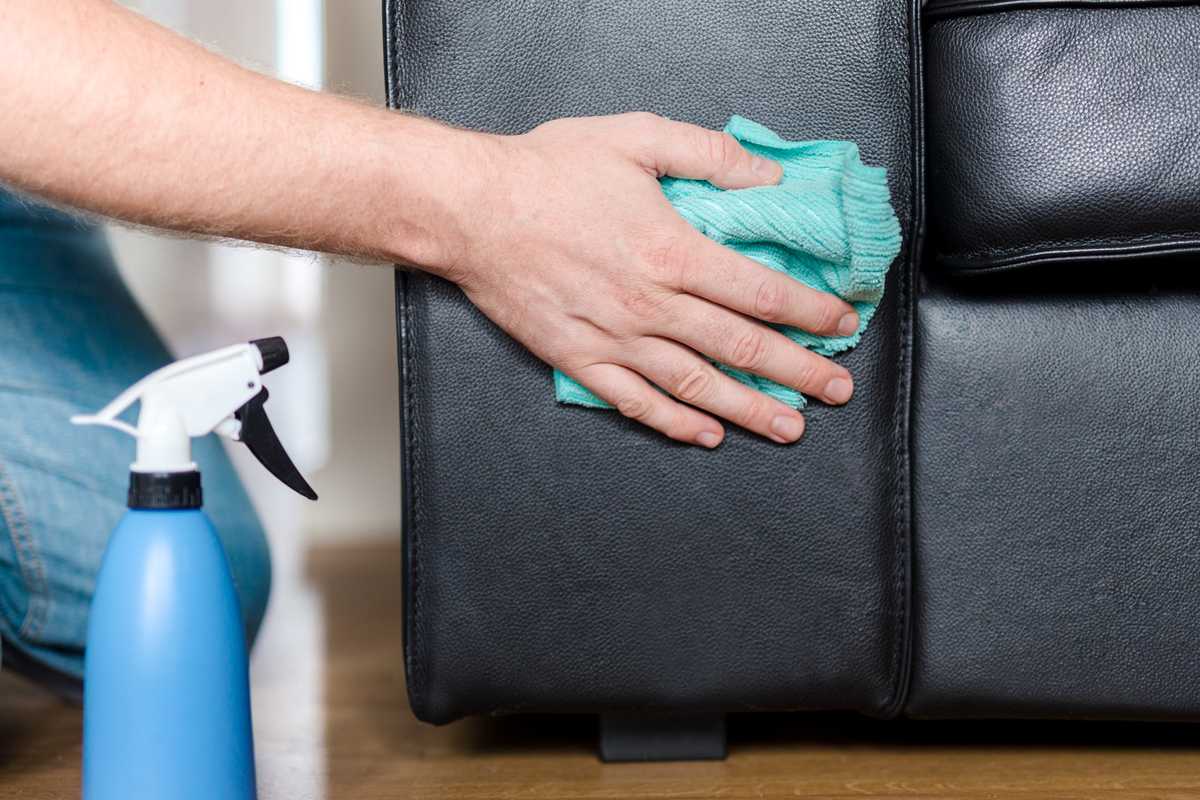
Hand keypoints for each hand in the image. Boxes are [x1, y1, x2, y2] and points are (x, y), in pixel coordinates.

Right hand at [444, 113, 857, 447]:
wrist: (470, 209)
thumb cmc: (548, 171)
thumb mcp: (636, 137)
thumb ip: (710, 155)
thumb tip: (768, 176)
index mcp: (672, 251)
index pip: (760, 292)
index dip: (808, 312)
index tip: (840, 324)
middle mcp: (650, 304)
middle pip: (739, 347)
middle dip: (796, 372)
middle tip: (836, 390)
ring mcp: (614, 339)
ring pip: (696, 385)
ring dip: (749, 409)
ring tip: (789, 428)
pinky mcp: (578, 359)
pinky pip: (635, 402)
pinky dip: (675, 423)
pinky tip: (706, 434)